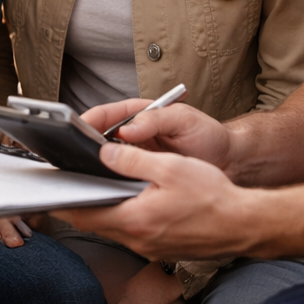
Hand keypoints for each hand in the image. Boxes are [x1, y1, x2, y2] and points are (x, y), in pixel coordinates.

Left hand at [54, 142, 254, 261]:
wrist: (245, 226)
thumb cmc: (214, 197)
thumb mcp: (171, 168)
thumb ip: (134, 159)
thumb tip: (106, 152)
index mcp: (136, 219)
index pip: (85, 214)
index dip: (64, 203)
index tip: (50, 193)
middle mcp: (138, 239)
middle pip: (95, 223)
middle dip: (80, 206)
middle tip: (69, 188)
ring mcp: (150, 248)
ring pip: (114, 229)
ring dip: (103, 212)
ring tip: (96, 190)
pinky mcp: (162, 249)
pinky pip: (133, 234)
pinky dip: (124, 217)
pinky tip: (130, 202)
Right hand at [80, 99, 233, 168]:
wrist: (229, 163)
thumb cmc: (209, 136)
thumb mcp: (184, 119)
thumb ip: (156, 120)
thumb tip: (127, 128)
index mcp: (140, 114)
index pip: (106, 114)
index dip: (89, 121)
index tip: (77, 130)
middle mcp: (134, 134)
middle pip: (99, 138)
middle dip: (85, 146)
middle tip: (74, 156)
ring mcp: (136, 156)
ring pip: (107, 160)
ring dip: (96, 166)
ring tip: (85, 173)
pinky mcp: (141, 175)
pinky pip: (119, 178)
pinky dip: (111, 182)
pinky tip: (107, 188)